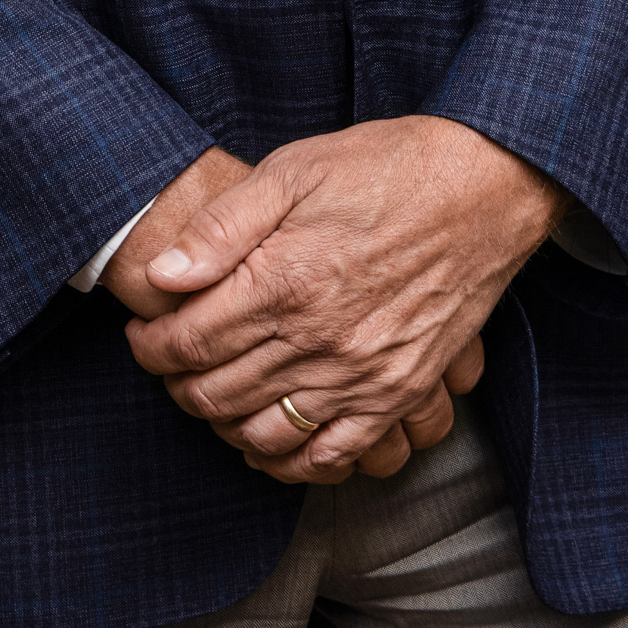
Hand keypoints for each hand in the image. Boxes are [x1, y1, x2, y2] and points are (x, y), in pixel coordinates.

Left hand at [123, 117, 568, 481]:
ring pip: (264, 434)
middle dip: (177, 384)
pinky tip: (269, 437)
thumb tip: (163, 275)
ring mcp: (363, 375)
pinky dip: (289, 460)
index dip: (150, 346)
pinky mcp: (399, 392)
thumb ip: (223, 227)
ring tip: (212, 393)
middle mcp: (321, 338)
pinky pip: (331, 457)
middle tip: (169, 362)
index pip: (188, 342)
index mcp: (285, 280)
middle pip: (216, 393)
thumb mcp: (293, 169)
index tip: (143, 335)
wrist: (484, 187)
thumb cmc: (386, 167)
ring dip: (222, 423)